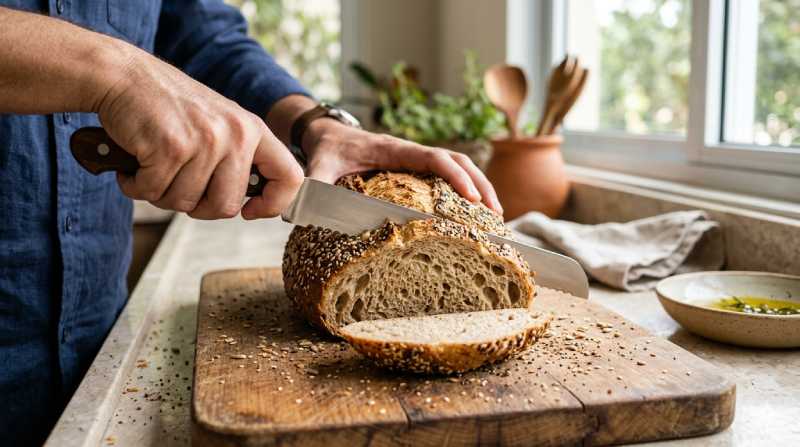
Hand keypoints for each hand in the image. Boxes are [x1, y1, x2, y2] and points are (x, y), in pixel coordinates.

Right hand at [95, 46, 303, 218]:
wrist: (124, 76)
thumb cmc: (168, 107)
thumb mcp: (218, 125)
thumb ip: (237, 159)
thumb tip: (248, 206)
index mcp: (253, 130)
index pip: (290, 177)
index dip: (273, 205)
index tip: (249, 212)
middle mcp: (236, 134)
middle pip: (227, 207)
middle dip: (197, 207)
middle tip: (177, 185)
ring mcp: (206, 140)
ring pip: (185, 203)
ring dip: (161, 193)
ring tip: (153, 165)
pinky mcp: (172, 147)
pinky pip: (154, 192)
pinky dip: (136, 185)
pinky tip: (135, 163)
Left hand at [302, 119, 502, 214]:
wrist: (327, 135)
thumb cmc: (326, 151)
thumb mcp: (317, 167)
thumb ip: (312, 186)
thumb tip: (300, 212)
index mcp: (393, 149)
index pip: (433, 158)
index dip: (454, 175)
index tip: (470, 198)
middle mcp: (411, 152)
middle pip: (458, 160)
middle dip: (480, 184)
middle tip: (495, 214)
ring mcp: (417, 159)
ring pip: (459, 166)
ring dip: (480, 187)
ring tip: (495, 216)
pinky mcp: (417, 168)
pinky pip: (449, 175)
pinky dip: (467, 190)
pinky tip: (475, 212)